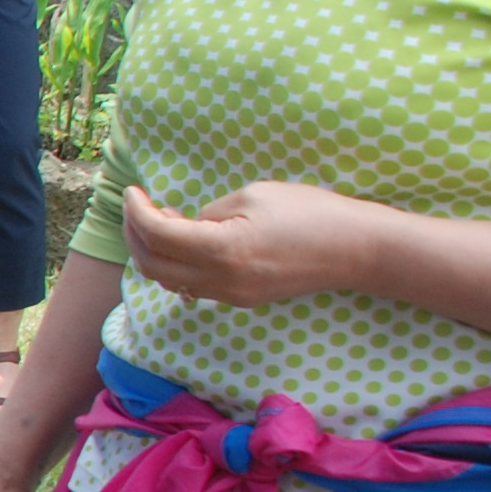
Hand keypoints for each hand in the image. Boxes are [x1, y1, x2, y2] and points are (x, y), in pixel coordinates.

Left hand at [120, 181, 376, 307]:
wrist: (356, 249)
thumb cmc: (312, 212)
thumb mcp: (254, 196)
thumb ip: (210, 212)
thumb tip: (186, 223)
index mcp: (222, 250)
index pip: (158, 235)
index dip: (137, 212)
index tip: (133, 191)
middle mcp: (220, 281)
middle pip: (153, 264)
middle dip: (136, 233)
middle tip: (138, 206)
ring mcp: (230, 296)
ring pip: (168, 280)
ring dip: (153, 251)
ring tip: (162, 219)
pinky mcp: (240, 300)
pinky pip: (191, 286)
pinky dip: (175, 264)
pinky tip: (184, 240)